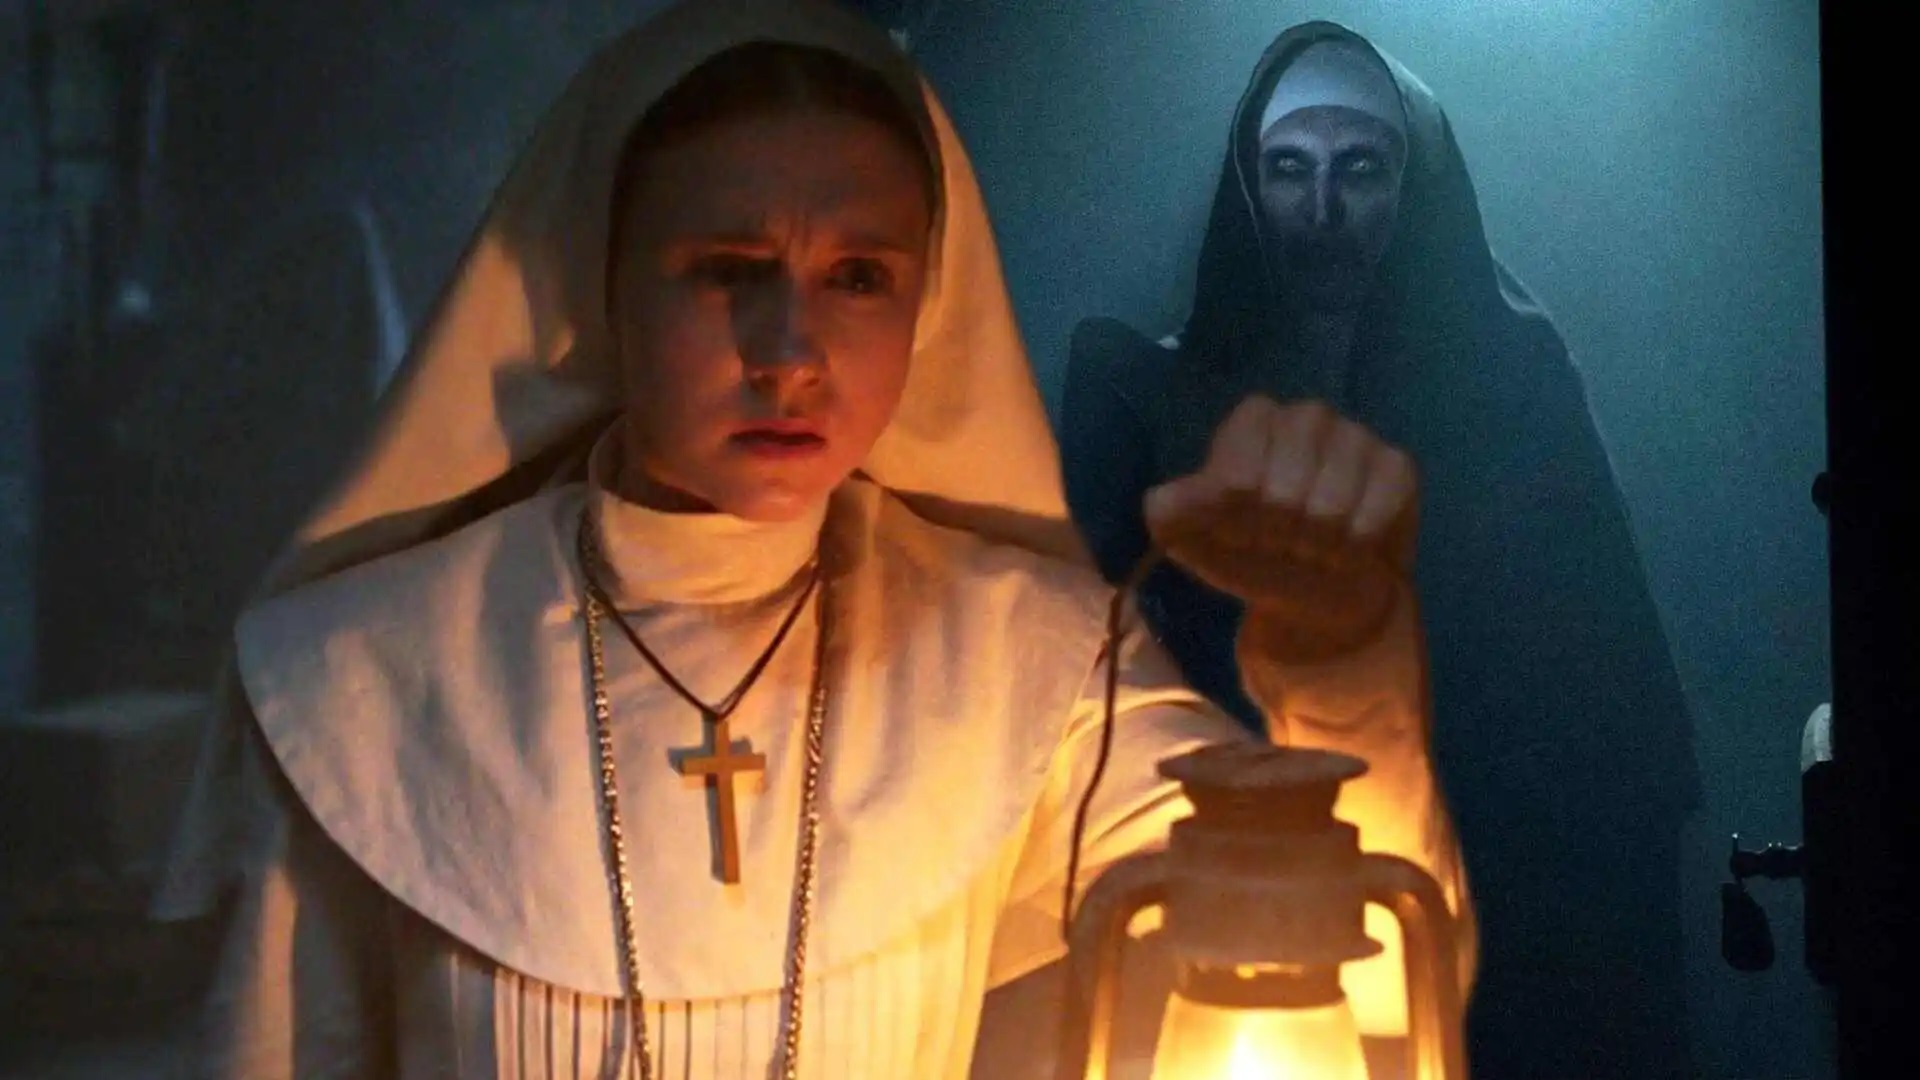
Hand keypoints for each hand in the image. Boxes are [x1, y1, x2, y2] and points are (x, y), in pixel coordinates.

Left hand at [1143, 396, 1416, 659]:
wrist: (1317, 594)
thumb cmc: (1253, 555)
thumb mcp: (1198, 542)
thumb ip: (1172, 516)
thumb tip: (1160, 501)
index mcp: (1253, 421)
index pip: (1237, 476)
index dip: (1238, 519)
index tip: (1240, 533)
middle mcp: (1306, 417)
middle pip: (1283, 492)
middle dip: (1279, 535)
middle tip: (1283, 542)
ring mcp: (1355, 436)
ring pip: (1330, 505)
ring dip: (1317, 544)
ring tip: (1314, 546)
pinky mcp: (1396, 465)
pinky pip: (1376, 509)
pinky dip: (1356, 543)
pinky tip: (1350, 545)